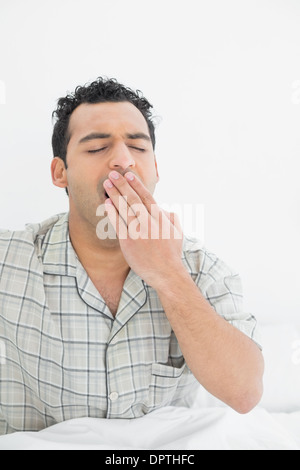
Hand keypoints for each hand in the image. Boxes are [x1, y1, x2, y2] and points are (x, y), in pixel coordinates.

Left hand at [103, 171, 183, 287]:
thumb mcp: (178, 232)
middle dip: (122, 185)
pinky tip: (107, 203)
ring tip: (107, 184)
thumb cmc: (172, 253)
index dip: (136, 185)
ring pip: (124, 209)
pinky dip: (112, 212)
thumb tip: (165, 208)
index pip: (147, 197)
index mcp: (161, 218)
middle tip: (113, 174)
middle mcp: (149, 222)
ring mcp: (138, 232)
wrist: (167, 273)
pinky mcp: (129, 242)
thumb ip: (172, 218)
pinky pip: (118, 224)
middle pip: (133, 199)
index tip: (129, 175)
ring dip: (114, 194)